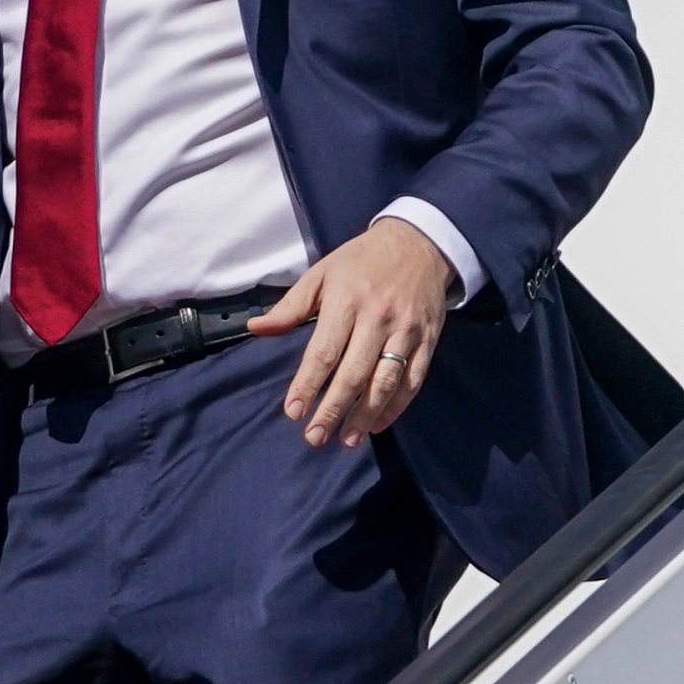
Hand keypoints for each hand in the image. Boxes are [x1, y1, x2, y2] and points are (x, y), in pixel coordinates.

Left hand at [257, 218, 455, 448]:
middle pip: (354, 373)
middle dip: (333, 409)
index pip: (324, 351)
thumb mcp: (322, 273)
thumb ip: (290, 306)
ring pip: (385, 381)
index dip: (307, 384)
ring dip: (365, 416)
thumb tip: (255, 328)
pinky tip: (378, 425)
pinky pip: (413, 380)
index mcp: (347, 300)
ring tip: (346, 440)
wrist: (420, 243)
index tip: (293, 412)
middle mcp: (378, 318)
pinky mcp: (428, 340)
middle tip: (315, 437)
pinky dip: (396, 406)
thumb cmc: (361, 260)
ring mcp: (406, 331)